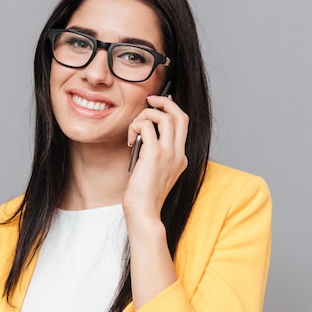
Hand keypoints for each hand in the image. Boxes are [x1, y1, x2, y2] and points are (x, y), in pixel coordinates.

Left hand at [123, 94, 188, 224]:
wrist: (144, 211)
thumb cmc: (144, 195)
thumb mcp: (153, 171)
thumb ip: (153, 153)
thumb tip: (144, 133)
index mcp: (180, 157)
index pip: (182, 124)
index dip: (171, 110)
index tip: (159, 104)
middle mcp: (178, 153)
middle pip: (180, 115)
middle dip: (164, 102)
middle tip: (149, 100)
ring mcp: (169, 153)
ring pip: (164, 116)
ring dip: (145, 116)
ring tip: (134, 129)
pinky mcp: (154, 154)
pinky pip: (147, 126)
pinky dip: (136, 126)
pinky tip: (129, 139)